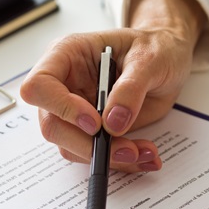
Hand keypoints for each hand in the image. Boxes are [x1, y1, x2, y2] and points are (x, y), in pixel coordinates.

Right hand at [20, 0, 205, 171]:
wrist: (168, 59)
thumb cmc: (154, 47)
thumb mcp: (150, 59)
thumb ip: (131, 88)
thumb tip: (112, 122)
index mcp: (67, 55)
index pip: (39, 86)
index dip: (61, 108)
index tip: (95, 123)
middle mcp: (64, 84)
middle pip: (52, 125)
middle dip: (88, 144)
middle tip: (127, 149)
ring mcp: (74, 110)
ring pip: (72, 146)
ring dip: (108, 157)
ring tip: (143, 151)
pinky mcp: (90, 130)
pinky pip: (93, 154)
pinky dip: (119, 161)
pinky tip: (144, 154)